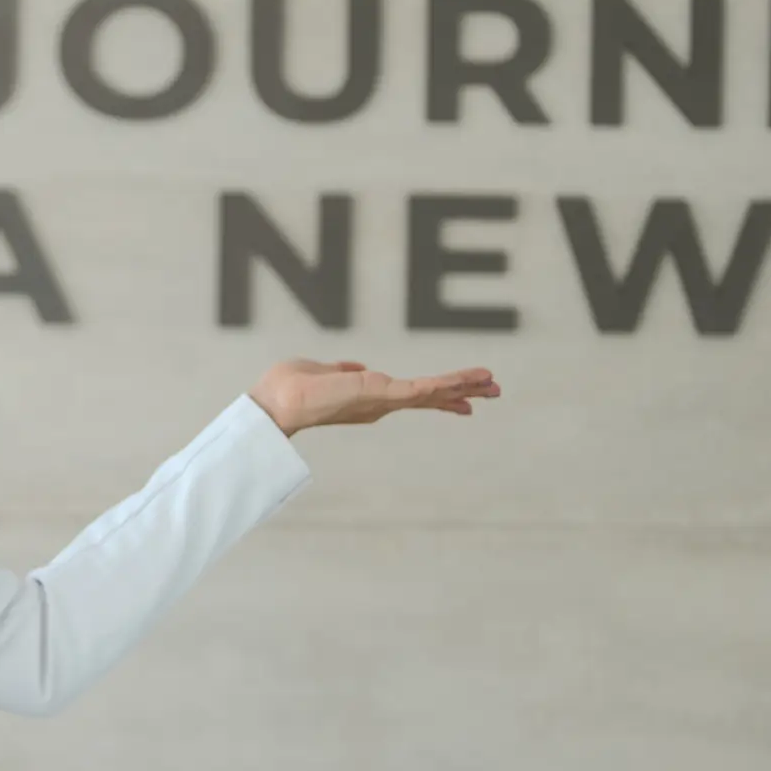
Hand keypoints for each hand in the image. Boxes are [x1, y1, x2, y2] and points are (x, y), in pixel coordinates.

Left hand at [248, 359, 499, 435]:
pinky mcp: (380, 396)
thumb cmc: (288, 389)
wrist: (275, 404)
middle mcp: (381, 402)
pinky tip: (467, 383)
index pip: (414, 394)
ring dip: (463, 387)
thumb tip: (354, 367)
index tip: (465, 398)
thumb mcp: (319, 371)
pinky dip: (445, 385)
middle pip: (431, 396)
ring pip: (431, 393)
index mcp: (370, 396)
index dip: (442, 394)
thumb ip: (341, 370)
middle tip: (496, 391)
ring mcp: (383, 400)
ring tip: (493, 385)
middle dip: (464, 393)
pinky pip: (419, 389)